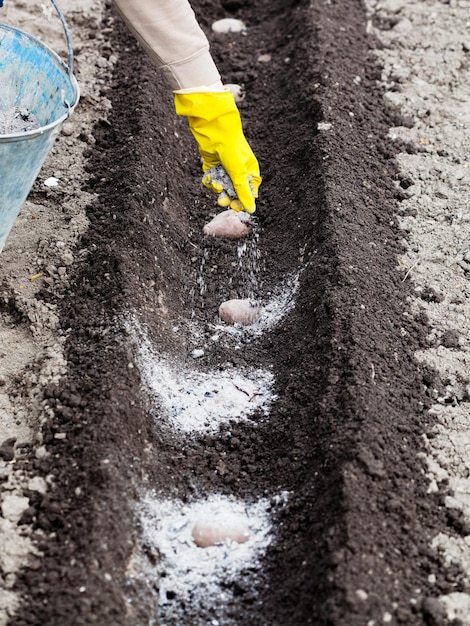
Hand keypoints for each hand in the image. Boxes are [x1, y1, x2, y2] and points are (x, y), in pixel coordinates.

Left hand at [174, 90, 260, 212]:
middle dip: (228, 197)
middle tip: (222, 200)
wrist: (215, 131)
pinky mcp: (212, 166)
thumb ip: (244, 194)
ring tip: (216, 184)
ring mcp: (225, 168)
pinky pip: (212, 180)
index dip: (242, 201)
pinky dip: (210, 181)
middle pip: (234, 192)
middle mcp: (238, 171)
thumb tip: (251, 211)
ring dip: (218, 188)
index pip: (249, 193)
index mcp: (250, 172)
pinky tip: (210, 177)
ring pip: (221, 187)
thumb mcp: (239, 174)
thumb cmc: (232, 150)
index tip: (235, 206)